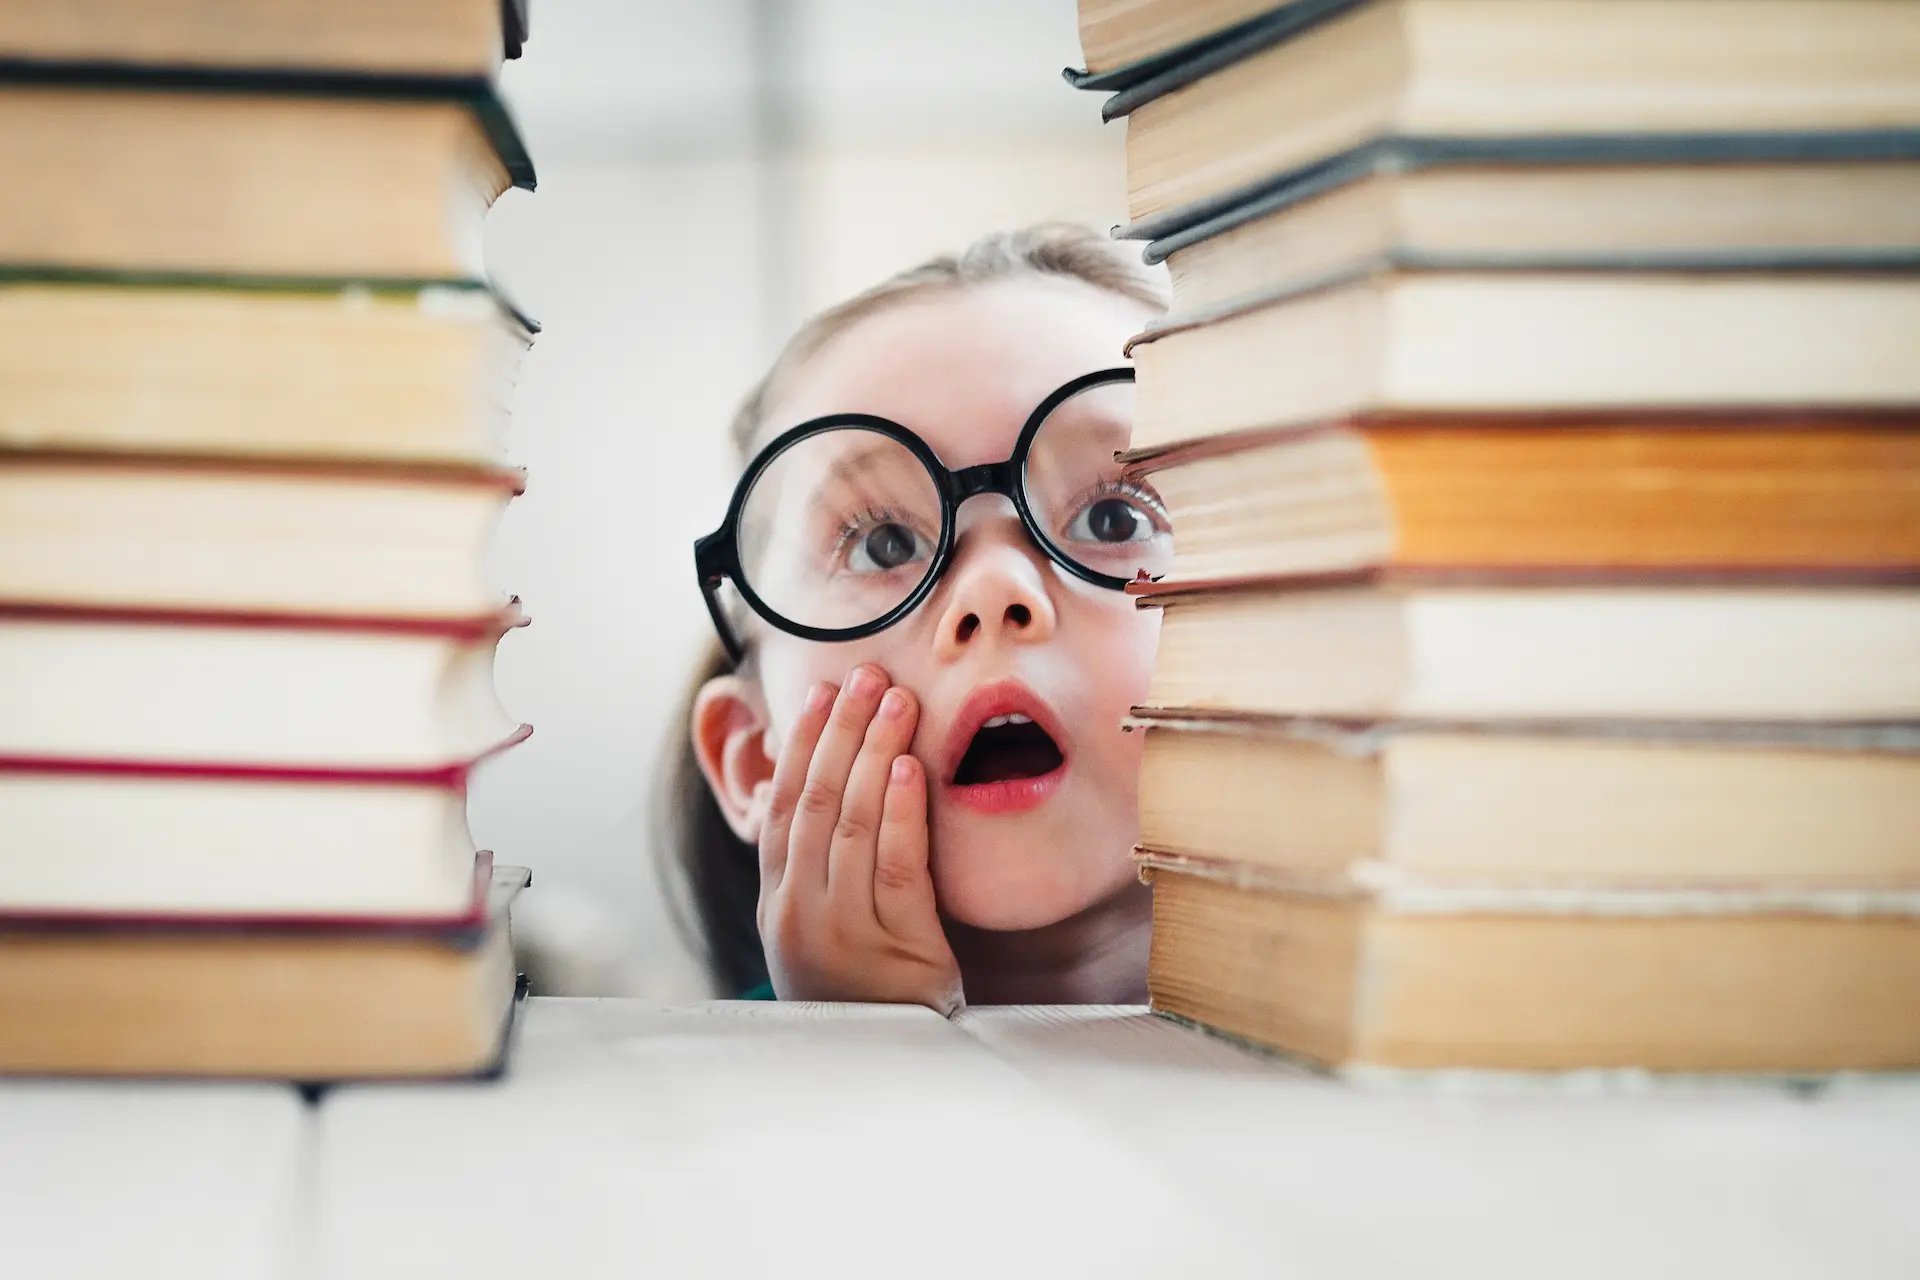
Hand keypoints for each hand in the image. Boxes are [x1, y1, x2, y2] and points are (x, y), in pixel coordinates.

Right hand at [755, 663, 962, 1014]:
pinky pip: (896, 867)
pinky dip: (901, 812)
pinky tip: (910, 768)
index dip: (801, 744)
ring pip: (853, 824)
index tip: (820, 691)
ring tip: (896, 701)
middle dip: (842, 731)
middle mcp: (799, 915)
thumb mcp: (819, 931)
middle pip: (816, 802)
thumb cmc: (859, 990)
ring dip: (874, 753)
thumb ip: (814, 866)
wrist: (887, 1067)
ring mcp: (844, 933)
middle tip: (866, 675)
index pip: (782, 807)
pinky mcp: (897, 950)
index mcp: (777, 904)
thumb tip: (815, 781)